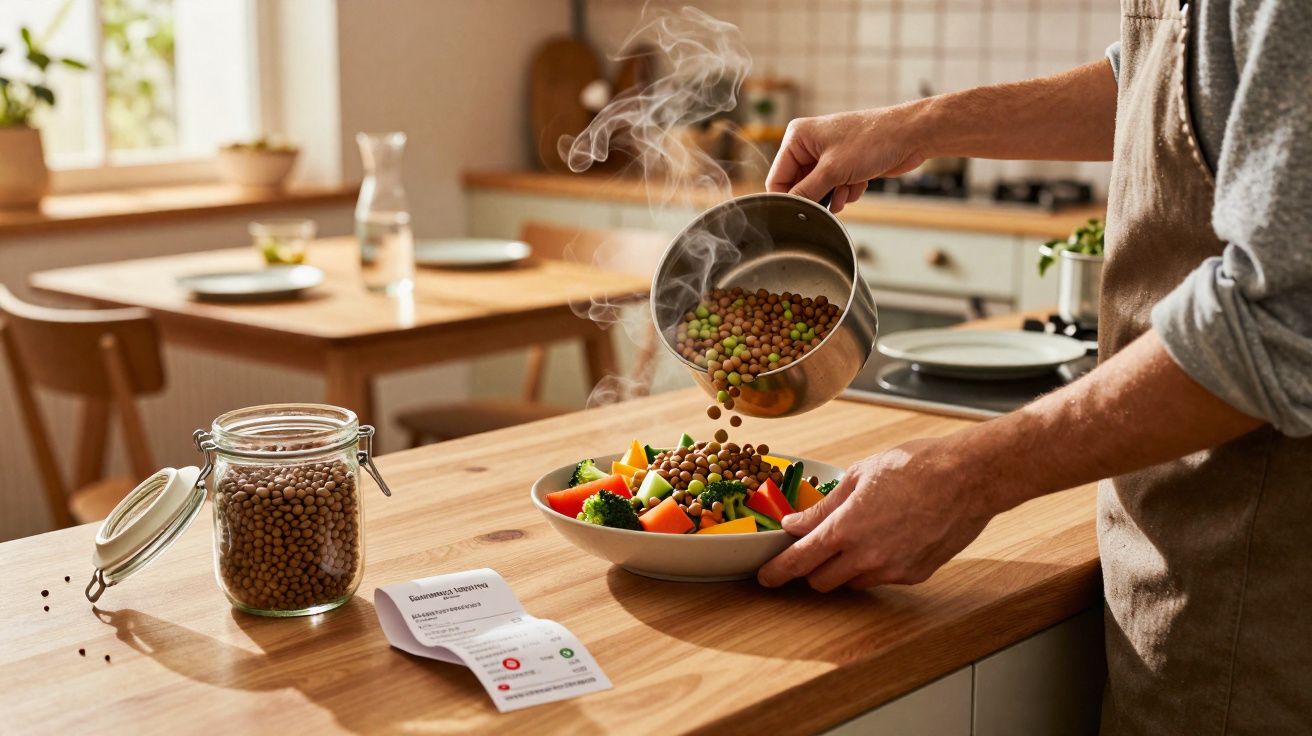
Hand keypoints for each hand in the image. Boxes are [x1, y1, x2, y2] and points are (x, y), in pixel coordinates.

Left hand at [757, 438, 995, 590]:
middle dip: (811, 569)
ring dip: (843, 568)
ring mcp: (893, 569)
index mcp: (847, 528)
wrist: (969, 477)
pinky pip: (882, 578)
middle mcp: (867, 557)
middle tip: (813, 549)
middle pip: (821, 581)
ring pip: (852, 583)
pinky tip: (887, 538)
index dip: (778, 572)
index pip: (800, 561)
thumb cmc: (916, 467)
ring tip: (857, 537)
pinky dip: (874, 566)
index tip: (766, 577)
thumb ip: (825, 506)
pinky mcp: (915, 574)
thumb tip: (796, 523)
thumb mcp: (860, 475)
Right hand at [766, 103, 930, 213]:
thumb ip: (806, 192)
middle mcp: (810, 144)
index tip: (798, 214)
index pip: (777, 178)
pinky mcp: (844, 164)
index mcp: (798, 137)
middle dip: (817, 196)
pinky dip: (846, 191)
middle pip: (799, 185)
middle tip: (829, 201)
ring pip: (818, 190)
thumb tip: (791, 209)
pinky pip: (835, 188)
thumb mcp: (833, 171)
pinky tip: (860, 182)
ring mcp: (828, 155)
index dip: (788, 198)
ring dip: (834, 196)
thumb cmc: (873, 140)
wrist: (910, 136)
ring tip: (848, 187)